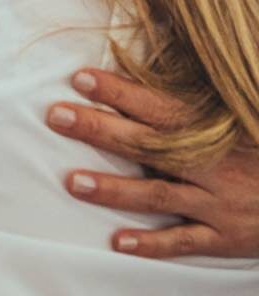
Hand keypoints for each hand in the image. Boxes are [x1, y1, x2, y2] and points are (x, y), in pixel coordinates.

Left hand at [48, 68, 258, 258]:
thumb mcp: (240, 118)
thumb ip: (196, 102)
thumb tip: (159, 51)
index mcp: (212, 131)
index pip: (158, 106)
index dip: (120, 92)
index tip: (80, 77)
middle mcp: (211, 165)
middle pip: (146, 145)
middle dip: (99, 130)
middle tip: (56, 115)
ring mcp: (217, 203)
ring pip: (158, 195)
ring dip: (114, 190)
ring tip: (72, 182)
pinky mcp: (224, 237)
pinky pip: (185, 242)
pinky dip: (152, 244)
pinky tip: (118, 242)